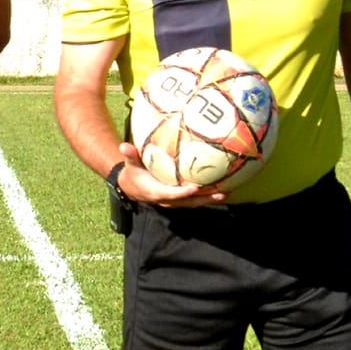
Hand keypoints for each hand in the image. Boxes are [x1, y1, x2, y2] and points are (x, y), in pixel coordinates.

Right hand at [111, 142, 227, 207]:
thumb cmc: (133, 173)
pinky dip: (206, 197)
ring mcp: (173, 202)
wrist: (131, 188)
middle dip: (204, 199)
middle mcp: (166, 200)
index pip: (171, 194)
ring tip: (225, 194)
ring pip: (193, 203)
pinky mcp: (178, 200)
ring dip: (209, 200)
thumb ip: (131, 156)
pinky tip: (220, 190)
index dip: (183, 193)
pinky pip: (193, 200)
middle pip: (188, 202)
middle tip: (220, 194)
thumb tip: (124, 146)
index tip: (195, 187)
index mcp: (155, 192)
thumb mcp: (131, 165)